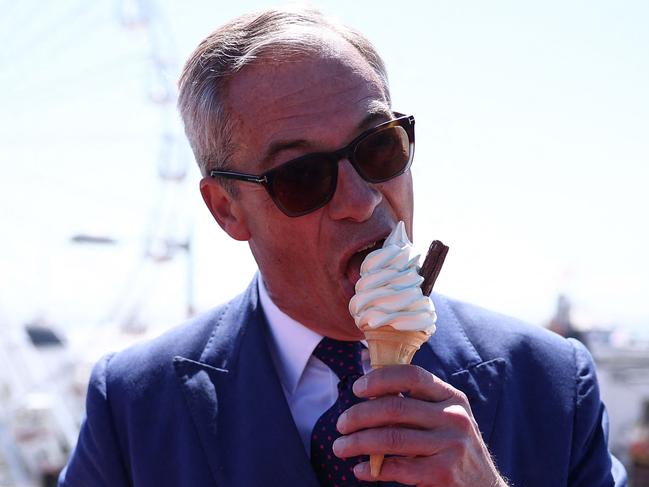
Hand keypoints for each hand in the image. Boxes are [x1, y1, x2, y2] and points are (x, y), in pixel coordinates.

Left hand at [332, 364, 507, 486]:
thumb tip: (368, 362)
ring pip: (391, 438)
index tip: (357, 389)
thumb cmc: (451, 445)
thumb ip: (412, 397)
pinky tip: (359, 470)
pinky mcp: (444, 474)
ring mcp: (451, 446)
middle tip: (341, 424)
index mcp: (450, 397)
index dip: (380, 379)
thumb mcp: (443, 415)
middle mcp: (453, 417)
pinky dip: (372, 470)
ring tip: (340, 447)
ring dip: (357, 443)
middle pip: (395, 408)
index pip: (412, 376)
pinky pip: (398, 468)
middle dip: (359, 415)